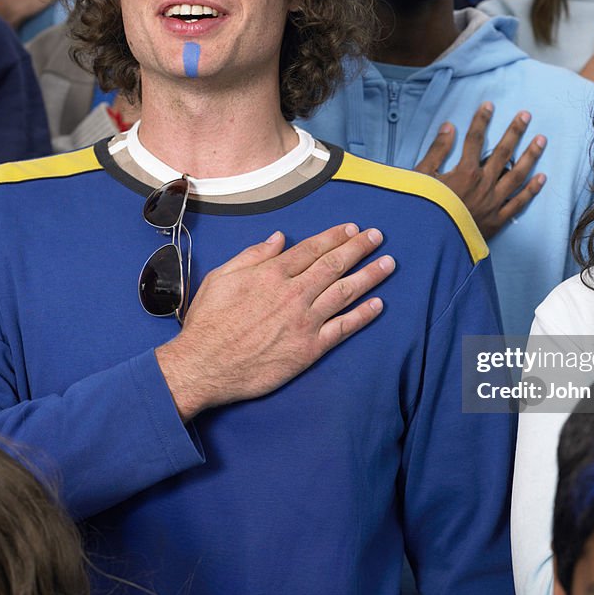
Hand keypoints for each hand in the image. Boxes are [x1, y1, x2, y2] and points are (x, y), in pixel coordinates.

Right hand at [155, 224, 394, 419]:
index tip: (352, 228)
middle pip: (334, 265)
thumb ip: (252, 256)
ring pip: (345, 292)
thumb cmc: (208, 323)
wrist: (204, 366)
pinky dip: (363, 315)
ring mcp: (304, 321)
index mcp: (271, 274)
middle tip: (377, 237)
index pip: (312, 249)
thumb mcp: (221, 278)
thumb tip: (278, 238)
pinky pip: (343, 328)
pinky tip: (379, 304)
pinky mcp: (309, 348)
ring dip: (370, 275)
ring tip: (388, 263)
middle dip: (359, 248)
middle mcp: (293, 293)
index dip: (335, 237)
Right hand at [414, 102, 545, 239]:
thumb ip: (437, 151)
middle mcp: (484, 184)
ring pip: (517, 175)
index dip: (482, 120)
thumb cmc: (423, 209)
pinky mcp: (497, 220)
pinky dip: (531, 190)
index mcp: (465, 171)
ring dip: (530, 156)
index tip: (489, 105)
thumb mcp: (422, 177)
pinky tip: (542, 178)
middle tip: (526, 115)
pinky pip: (519, 203)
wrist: (430, 243)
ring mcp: (494, 202)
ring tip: (541, 140)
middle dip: (515, 132)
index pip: (475, 139)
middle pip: (503, 152)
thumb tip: (450, 126)